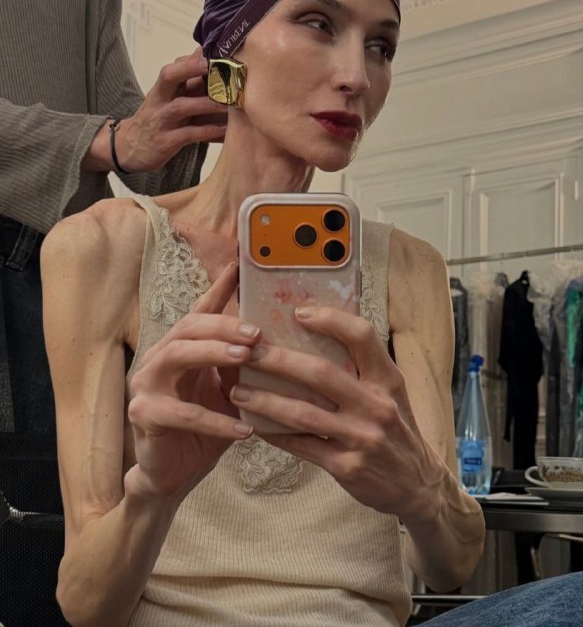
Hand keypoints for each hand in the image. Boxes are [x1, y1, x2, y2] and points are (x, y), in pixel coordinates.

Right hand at [113, 49, 227, 172]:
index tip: (216, 53)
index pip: (175, 66)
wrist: (129, 148)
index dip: (194, 59)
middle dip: (192, 68)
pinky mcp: (166, 142)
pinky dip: (208, 132)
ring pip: (181, 106)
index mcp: (163, 88)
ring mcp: (162, 120)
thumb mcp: (167, 98)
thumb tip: (204, 55)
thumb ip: (186, 81)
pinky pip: (188, 135)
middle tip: (216, 65)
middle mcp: (160, 100)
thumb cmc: (156, 120)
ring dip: (207, 103)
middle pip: (170, 76)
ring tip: (231, 103)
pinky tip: (226, 130)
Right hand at [126, 264, 259, 501]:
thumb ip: (243, 365)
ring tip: (247, 357)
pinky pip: (182, 413)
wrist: (172, 475)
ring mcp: (146, 384)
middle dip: (224, 325)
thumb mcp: (229, 391)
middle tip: (257, 331)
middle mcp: (159, 357)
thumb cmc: (205, 428)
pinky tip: (245, 429)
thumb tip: (280, 339)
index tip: (240, 265)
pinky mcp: (145, 415)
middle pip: (189, 327)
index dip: (220, 288)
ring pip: (177, 355)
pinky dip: (215, 420)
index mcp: (181, 347)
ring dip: (214, 354)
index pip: (200, 310)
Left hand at [229, 307, 444, 517]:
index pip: (362, 336)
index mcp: (387, 378)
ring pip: (304, 413)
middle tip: (248, 352)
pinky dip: (276, 434)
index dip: (330, 320)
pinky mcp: (348, 467)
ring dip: (266, 401)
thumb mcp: (390, 391)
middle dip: (279, 360)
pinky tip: (255, 425)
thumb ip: (362, 366)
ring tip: (238, 392)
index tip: (298, 312)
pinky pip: (303, 446)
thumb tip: (314, 332)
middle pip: (321, 373)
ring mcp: (363, 437)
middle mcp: (377, 404)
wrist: (418, 484)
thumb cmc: (396, 427)